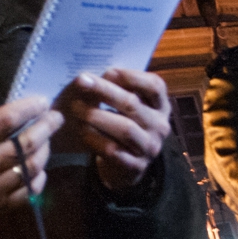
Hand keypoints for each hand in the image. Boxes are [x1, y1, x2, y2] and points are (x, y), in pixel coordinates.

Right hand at [0, 96, 62, 216]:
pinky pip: (31, 190)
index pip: (6, 120)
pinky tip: (39, 167)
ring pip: (32, 166)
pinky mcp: (2, 205)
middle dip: (46, 127)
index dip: (29, 108)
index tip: (42, 102)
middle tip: (56, 118)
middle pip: (25, 143)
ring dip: (45, 150)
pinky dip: (40, 176)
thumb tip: (21, 113)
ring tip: (46, 141)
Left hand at [63, 68, 170, 190]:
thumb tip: (91, 76)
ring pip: (124, 129)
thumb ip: (119, 90)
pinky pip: (113, 150)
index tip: (108, 71)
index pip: (155, 86)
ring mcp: (150, 148)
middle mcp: (160, 126)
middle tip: (81, 81)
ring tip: (76, 107)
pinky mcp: (136, 166)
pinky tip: (81, 131)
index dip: (132, 76)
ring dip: (97, 116)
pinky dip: (95, 139)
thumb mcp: (129, 108)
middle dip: (104, 90)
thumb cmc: (124, 126)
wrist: (126, 166)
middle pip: (133, 104)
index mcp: (161, 106)